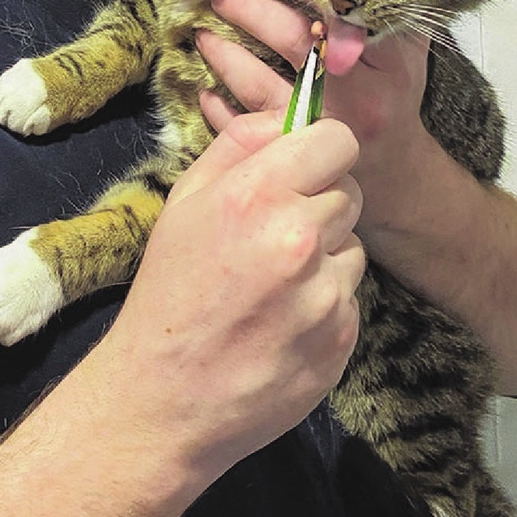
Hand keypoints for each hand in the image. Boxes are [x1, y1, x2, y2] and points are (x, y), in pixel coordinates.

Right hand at [101, 110, 364, 485]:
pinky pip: (350, 297)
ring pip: (353, 245)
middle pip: (350, 190)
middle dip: (320, 203)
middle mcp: (298, 238)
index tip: (302, 169)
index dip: (321, 151)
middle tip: (275, 233)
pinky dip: (324, 303)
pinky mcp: (342, 338)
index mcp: (257, 194)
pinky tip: (282, 320)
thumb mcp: (186, 202)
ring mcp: (324, 293)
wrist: (164, 401)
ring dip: (325, 256)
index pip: (338, 139)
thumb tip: (287, 115)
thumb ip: (240, 145)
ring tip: (273, 283)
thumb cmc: (169, 292)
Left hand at [197, 0, 442, 232]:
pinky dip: (218, 108)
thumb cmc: (391, 103)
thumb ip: (388, 18)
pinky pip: (243, 130)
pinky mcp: (293, 159)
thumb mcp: (406, 59)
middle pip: (294, 41)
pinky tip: (205, 90)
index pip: (342, 16)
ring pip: (260, 85)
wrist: (397, 179)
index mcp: (387, 68)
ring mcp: (320, 130)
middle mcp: (356, 99)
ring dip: (225, 55)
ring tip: (203, 35)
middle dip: (250, 11)